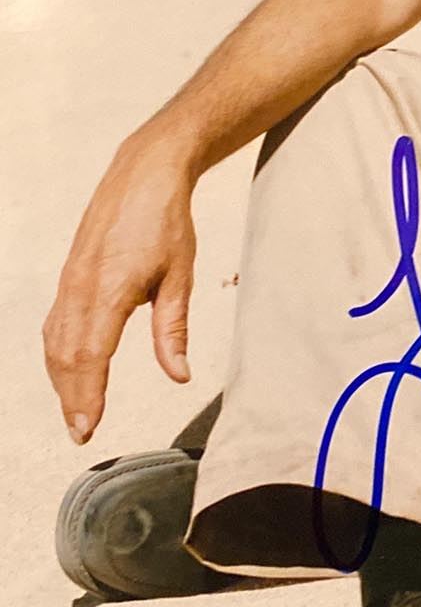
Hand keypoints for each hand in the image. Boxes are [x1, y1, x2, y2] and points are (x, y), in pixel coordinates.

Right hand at [43, 136, 197, 444]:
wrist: (143, 174)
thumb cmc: (167, 222)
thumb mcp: (180, 276)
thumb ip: (173, 329)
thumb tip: (178, 376)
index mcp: (110, 289)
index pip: (90, 356)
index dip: (86, 396)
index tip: (87, 428)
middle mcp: (81, 287)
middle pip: (65, 356)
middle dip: (71, 398)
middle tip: (81, 432)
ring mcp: (70, 279)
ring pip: (55, 341)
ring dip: (61, 379)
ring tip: (76, 410)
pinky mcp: (69, 274)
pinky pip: (55, 322)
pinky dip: (58, 352)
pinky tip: (68, 369)